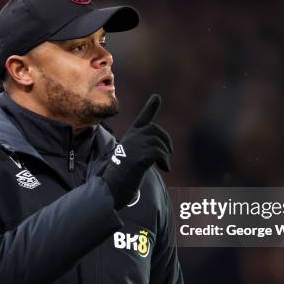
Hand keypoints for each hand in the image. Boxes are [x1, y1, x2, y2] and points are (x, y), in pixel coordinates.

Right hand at [102, 94, 172, 209]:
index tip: (157, 97)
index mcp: (131, 137)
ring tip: (164, 164)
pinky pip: (159, 153)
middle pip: (154, 130)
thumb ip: (146, 148)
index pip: (143, 119)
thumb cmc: (125, 173)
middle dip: (165, 139)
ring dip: (165, 154)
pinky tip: (165, 169)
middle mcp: (131, 138)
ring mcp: (134, 146)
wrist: (114, 186)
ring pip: (158, 142)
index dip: (150, 107)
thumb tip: (166, 149)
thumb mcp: (135, 157)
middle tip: (169, 152)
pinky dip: (165, 161)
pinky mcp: (138, 156)